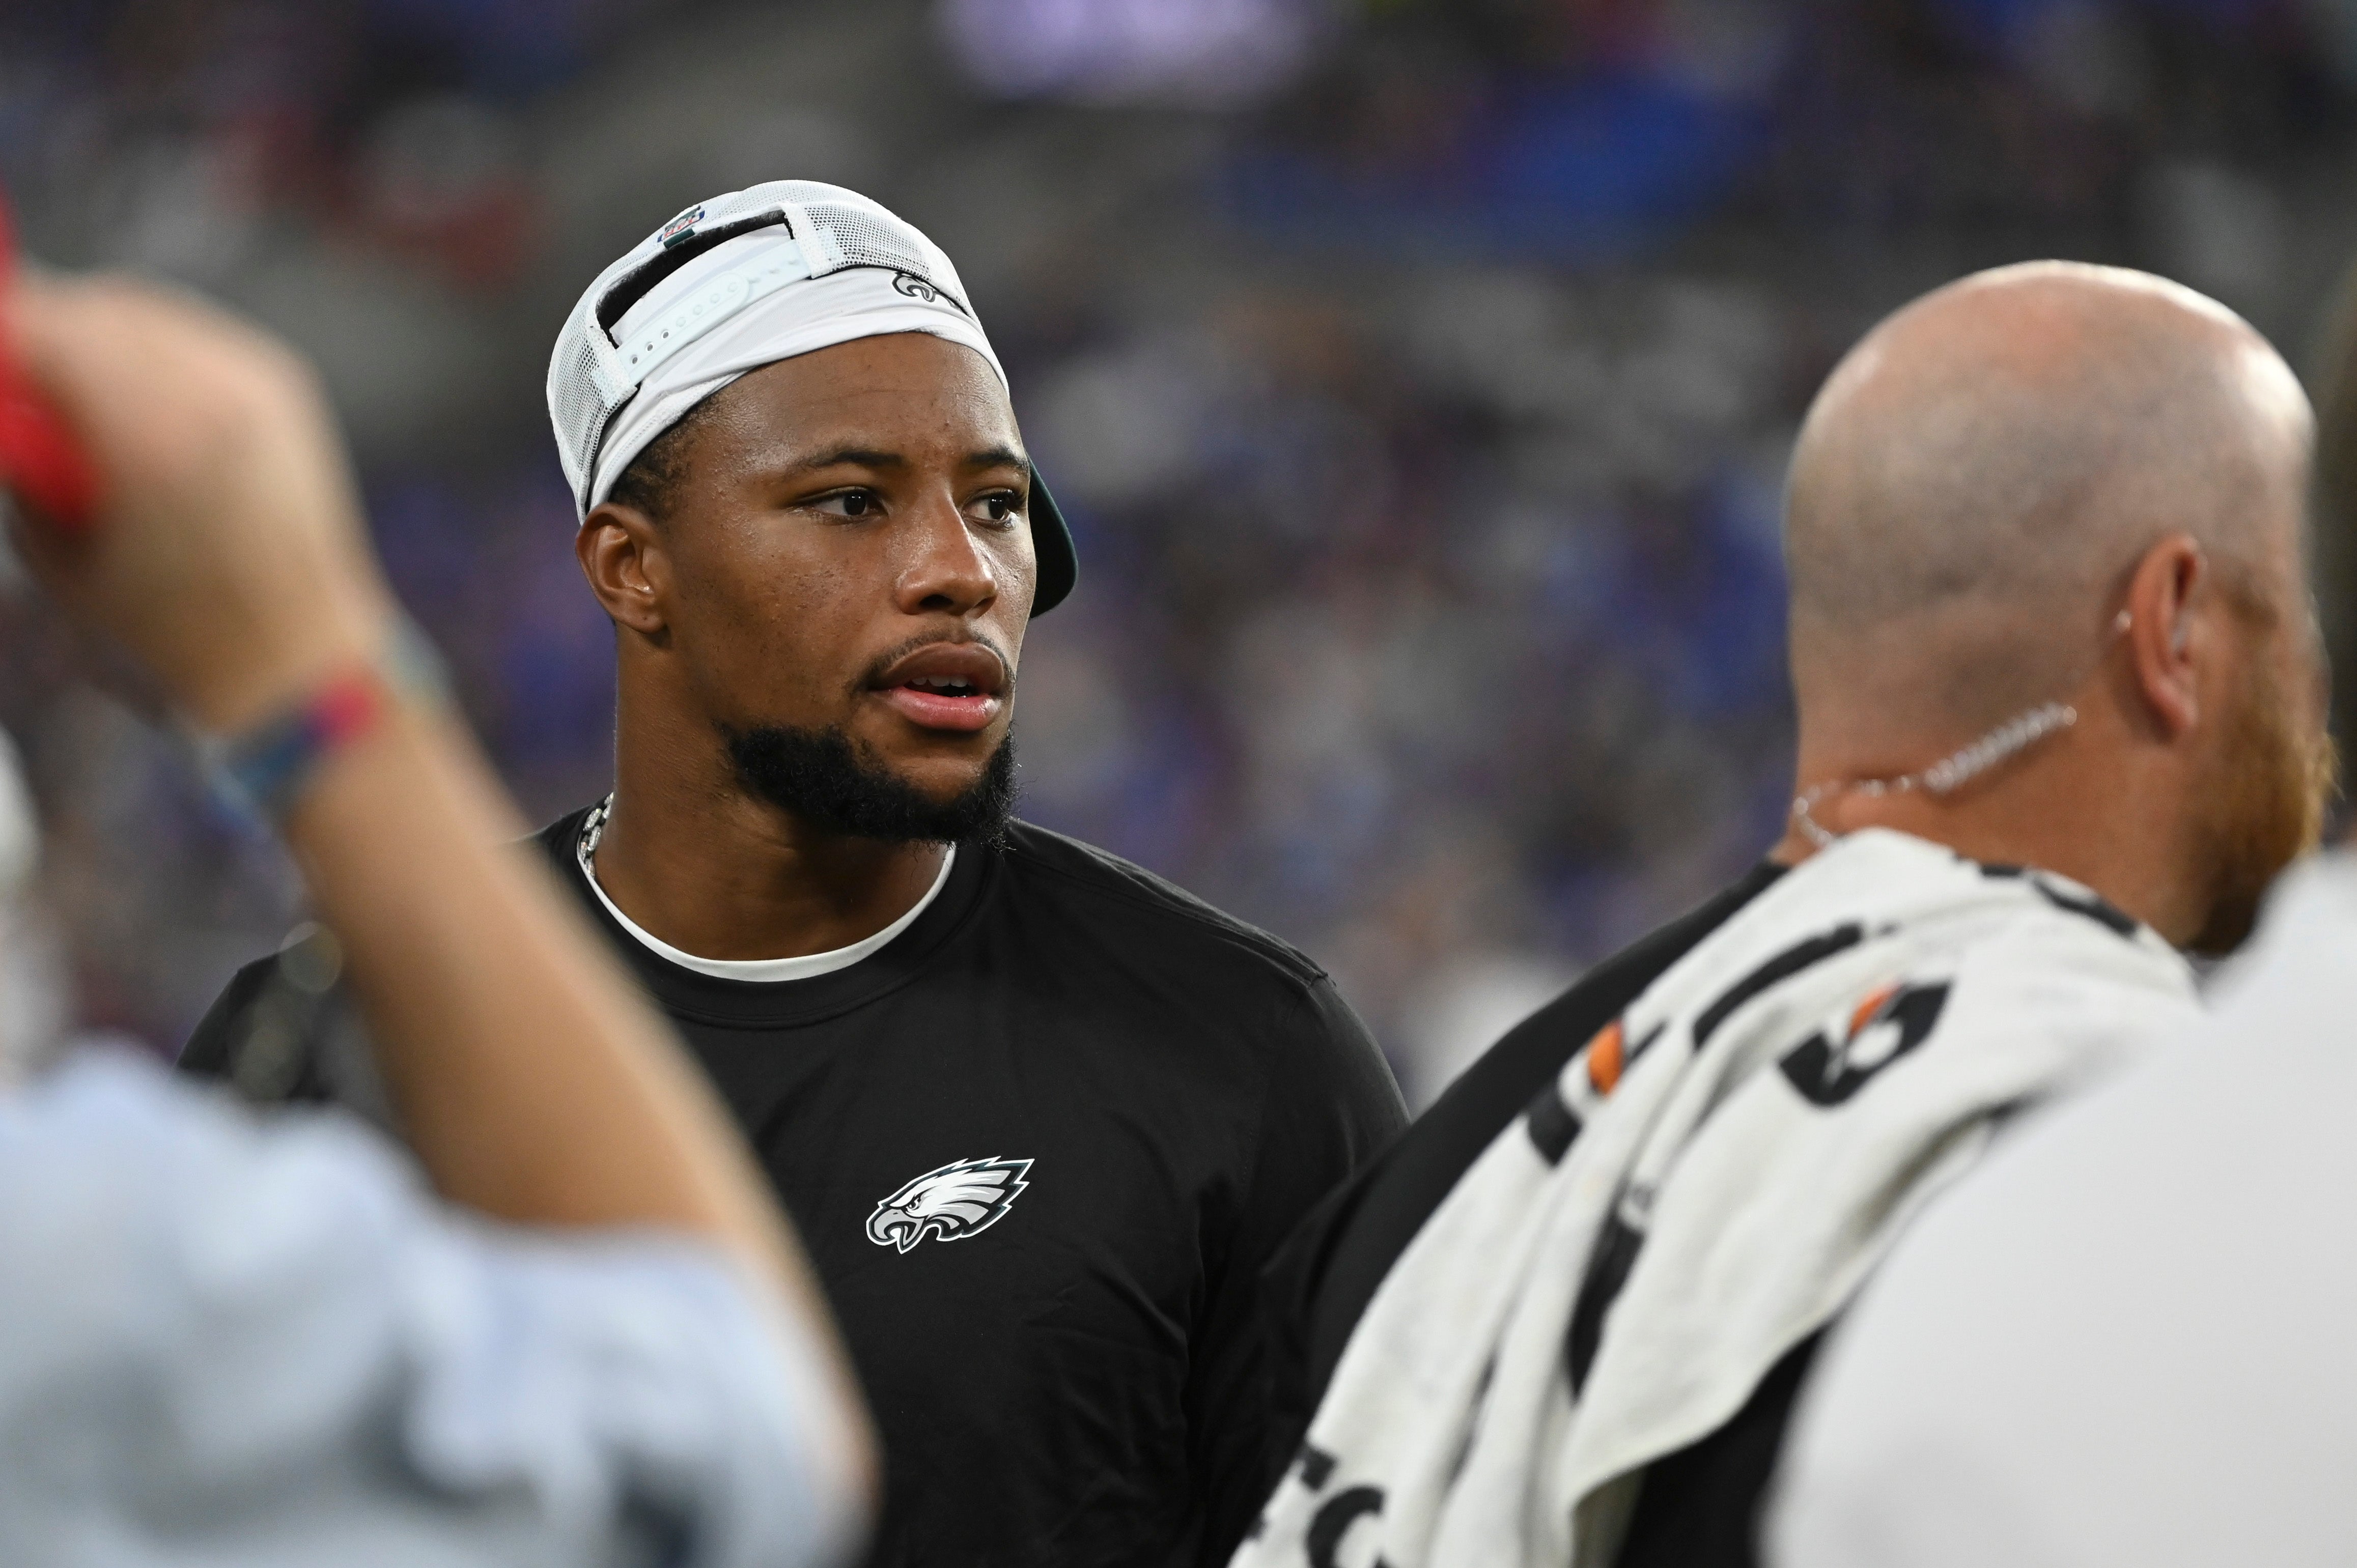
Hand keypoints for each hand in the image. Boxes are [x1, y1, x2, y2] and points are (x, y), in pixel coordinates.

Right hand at [5, 272, 395, 732]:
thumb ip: (22, 463)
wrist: (297, 655)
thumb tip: (12, 409)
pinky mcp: (285, 385)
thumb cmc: (174, 631)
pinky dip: (149, 341)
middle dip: (44, 327)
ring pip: (145, 308)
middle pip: (95, 307)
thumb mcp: (61, 554)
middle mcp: (216, 397)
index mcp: (154, 438)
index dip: (6, 338)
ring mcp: (258, 385)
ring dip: (94, 328)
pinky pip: (194, 331)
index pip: (47, 332)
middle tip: (16, 364)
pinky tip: (127, 381)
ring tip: (62, 374)